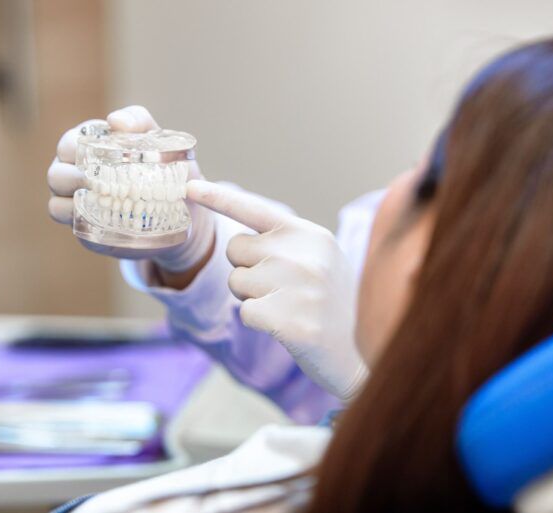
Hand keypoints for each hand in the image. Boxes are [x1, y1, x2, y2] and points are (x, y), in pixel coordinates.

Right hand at [47, 106, 214, 271]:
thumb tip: (115, 121)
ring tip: (100, 200)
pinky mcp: (87, 228)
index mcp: (89, 148)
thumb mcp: (157, 139)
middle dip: (70, 176)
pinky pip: (73, 227)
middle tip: (95, 181)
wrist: (184, 211)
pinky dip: (82, 223)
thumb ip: (138, 121)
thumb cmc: (165, 166)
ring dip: (73, 203)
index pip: (68, 143)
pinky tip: (101, 220)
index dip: (74, 146)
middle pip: (56, 174)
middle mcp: (76, 174)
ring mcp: (79, 204)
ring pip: (55, 204)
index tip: (95, 152)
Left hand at [187, 180, 367, 400]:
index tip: (186, 186)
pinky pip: (245, 312)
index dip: (216, 197)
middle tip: (280, 289)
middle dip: (246, 269)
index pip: (253, 208)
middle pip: (235, 249)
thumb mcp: (318, 260)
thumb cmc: (332, 305)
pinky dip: (260, 322)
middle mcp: (303, 254)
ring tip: (288, 307)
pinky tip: (289, 327)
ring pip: (235, 282)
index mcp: (309, 234)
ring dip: (252, 298)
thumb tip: (235, 241)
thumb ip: (282, 244)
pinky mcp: (291, 321)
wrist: (365, 353)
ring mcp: (298, 287)